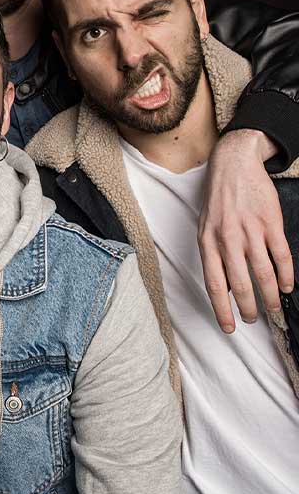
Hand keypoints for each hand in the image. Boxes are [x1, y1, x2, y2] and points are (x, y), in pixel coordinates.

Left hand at [198, 129, 293, 332]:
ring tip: (273, 307)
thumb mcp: (205, 226)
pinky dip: (286, 275)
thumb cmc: (218, 199)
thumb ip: (212, 252)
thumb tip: (222, 282)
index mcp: (207, 242)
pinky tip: (288, 285)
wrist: (233, 166)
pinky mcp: (269, 223)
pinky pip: (281, 256)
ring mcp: (250, 231)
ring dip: (270, 295)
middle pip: (240, 284)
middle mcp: (227, 239)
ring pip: (263, 273)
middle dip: (248, 307)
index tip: (228, 327)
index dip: (221, 308)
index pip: (213, 283)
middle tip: (253, 319)